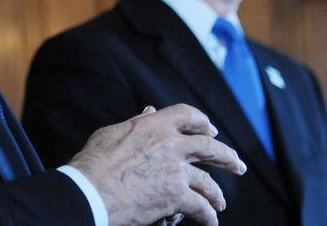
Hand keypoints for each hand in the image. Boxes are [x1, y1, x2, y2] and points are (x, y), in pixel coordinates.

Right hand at [69, 104, 246, 225]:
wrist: (90, 192)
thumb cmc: (93, 163)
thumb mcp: (111, 134)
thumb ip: (135, 123)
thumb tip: (149, 112)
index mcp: (154, 125)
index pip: (187, 115)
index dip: (202, 122)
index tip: (211, 130)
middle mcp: (170, 144)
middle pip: (209, 147)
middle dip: (227, 156)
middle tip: (237, 164)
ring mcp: (176, 170)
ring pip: (207, 182)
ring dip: (216, 194)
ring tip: (219, 203)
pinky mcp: (177, 195)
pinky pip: (201, 207)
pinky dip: (208, 216)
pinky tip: (210, 221)